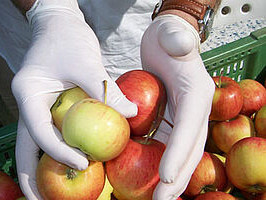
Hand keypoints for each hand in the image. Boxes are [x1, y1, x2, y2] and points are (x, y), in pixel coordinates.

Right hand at [12, 0, 136, 198]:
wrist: (60, 25)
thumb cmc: (68, 38)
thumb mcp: (86, 61)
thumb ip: (105, 89)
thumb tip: (131, 114)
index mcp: (29, 94)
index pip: (39, 131)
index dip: (58, 151)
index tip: (82, 162)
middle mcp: (30, 106)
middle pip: (26, 148)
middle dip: (32, 178)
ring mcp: (39, 109)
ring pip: (37, 146)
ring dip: (45, 170)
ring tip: (53, 195)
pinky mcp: (52, 109)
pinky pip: (53, 135)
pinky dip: (60, 152)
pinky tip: (74, 163)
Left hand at [141, 14, 214, 198]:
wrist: (165, 43)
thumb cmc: (167, 39)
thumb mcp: (169, 34)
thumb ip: (177, 39)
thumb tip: (180, 44)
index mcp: (197, 94)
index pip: (190, 127)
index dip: (179, 153)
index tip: (165, 176)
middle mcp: (196, 110)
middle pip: (190, 148)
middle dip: (177, 176)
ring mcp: (185, 117)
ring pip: (182, 152)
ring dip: (171, 177)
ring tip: (158, 198)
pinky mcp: (174, 119)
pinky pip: (170, 145)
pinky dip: (163, 163)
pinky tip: (151, 177)